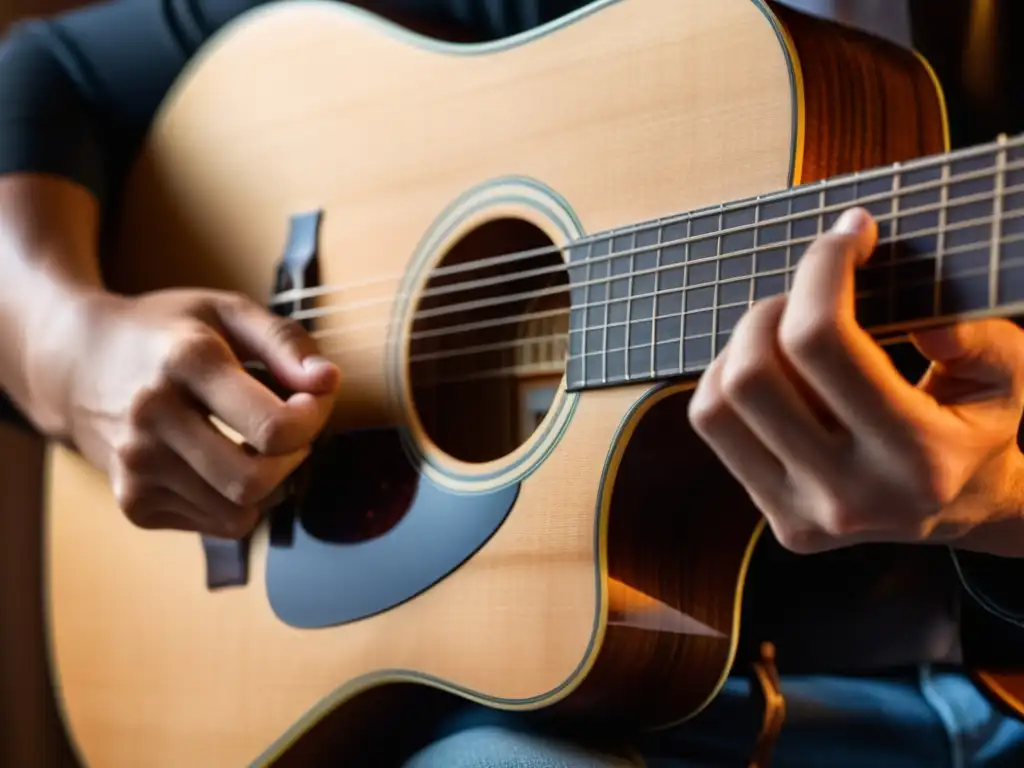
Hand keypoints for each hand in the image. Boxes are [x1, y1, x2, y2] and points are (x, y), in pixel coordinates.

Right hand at [49, 288, 340, 537]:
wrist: (75, 364)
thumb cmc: (167, 333)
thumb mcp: (228, 311)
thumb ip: (287, 342)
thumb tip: (329, 382)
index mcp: (184, 361)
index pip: (272, 427)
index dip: (313, 419)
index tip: (311, 400)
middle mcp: (152, 418)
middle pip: (255, 481)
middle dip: (295, 458)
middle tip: (291, 430)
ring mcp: (136, 468)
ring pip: (241, 512)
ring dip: (271, 482)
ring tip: (256, 443)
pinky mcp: (134, 503)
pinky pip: (218, 524)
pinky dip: (237, 500)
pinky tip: (221, 461)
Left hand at [688, 207, 1023, 554]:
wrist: (966, 514)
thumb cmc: (979, 430)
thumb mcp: (1009, 378)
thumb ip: (980, 341)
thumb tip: (926, 324)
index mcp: (919, 460)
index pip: (822, 342)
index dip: (821, 268)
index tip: (847, 237)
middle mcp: (852, 496)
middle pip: (752, 374)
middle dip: (772, 309)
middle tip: (808, 297)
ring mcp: (804, 515)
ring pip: (716, 405)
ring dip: (741, 347)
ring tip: (785, 334)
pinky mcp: (775, 519)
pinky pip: (714, 426)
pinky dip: (726, 380)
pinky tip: (771, 372)